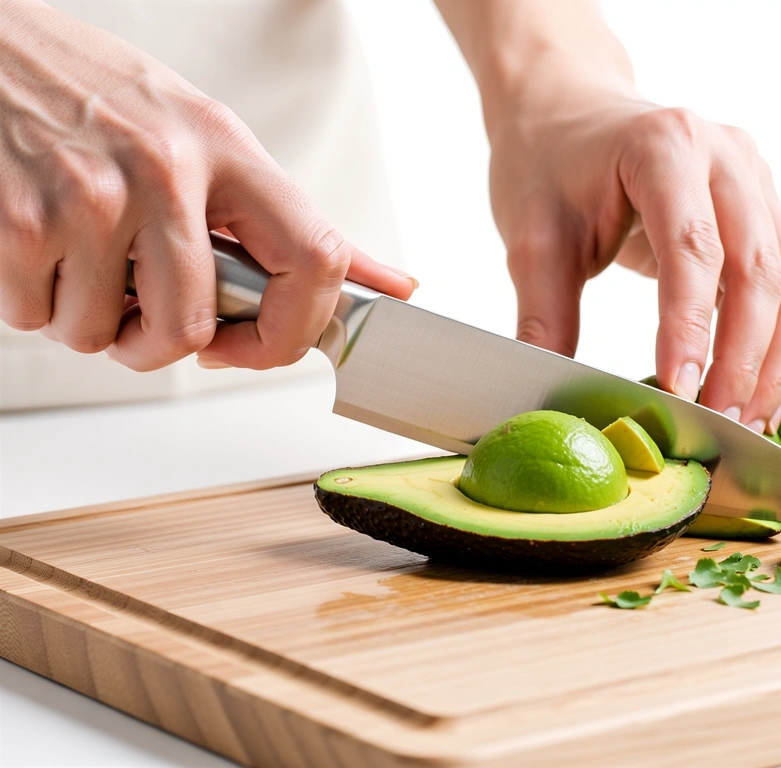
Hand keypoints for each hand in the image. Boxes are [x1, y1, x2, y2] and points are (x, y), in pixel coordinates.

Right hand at [0, 1, 414, 371]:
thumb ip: (290, 221)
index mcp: (227, 149)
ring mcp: (90, 196)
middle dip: (160, 346)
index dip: (296, 331)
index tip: (262, 344)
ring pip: (103, 335)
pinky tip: (41, 250)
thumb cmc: (101, 94)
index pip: (316, 260)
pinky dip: (34, 303)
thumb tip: (388, 286)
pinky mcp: (19, 221)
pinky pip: (36, 318)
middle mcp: (165, 170)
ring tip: (84, 261)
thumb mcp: (210, 138)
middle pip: (190, 329)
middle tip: (144, 315)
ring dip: (89, 322)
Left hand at [488, 96, 780, 433]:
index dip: (691, 325)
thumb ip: (544, 315)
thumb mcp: (532, 237)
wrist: (572, 113)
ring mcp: (760, 182)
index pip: (693, 245)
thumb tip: (552, 398)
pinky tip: (761, 394)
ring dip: (777, 361)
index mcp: (666, 145)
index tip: (680, 390)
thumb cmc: (550, 166)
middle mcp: (729, 156)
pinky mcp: (772, 213)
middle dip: (744, 357)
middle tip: (718, 424)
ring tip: (745, 423)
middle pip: (760, 267)